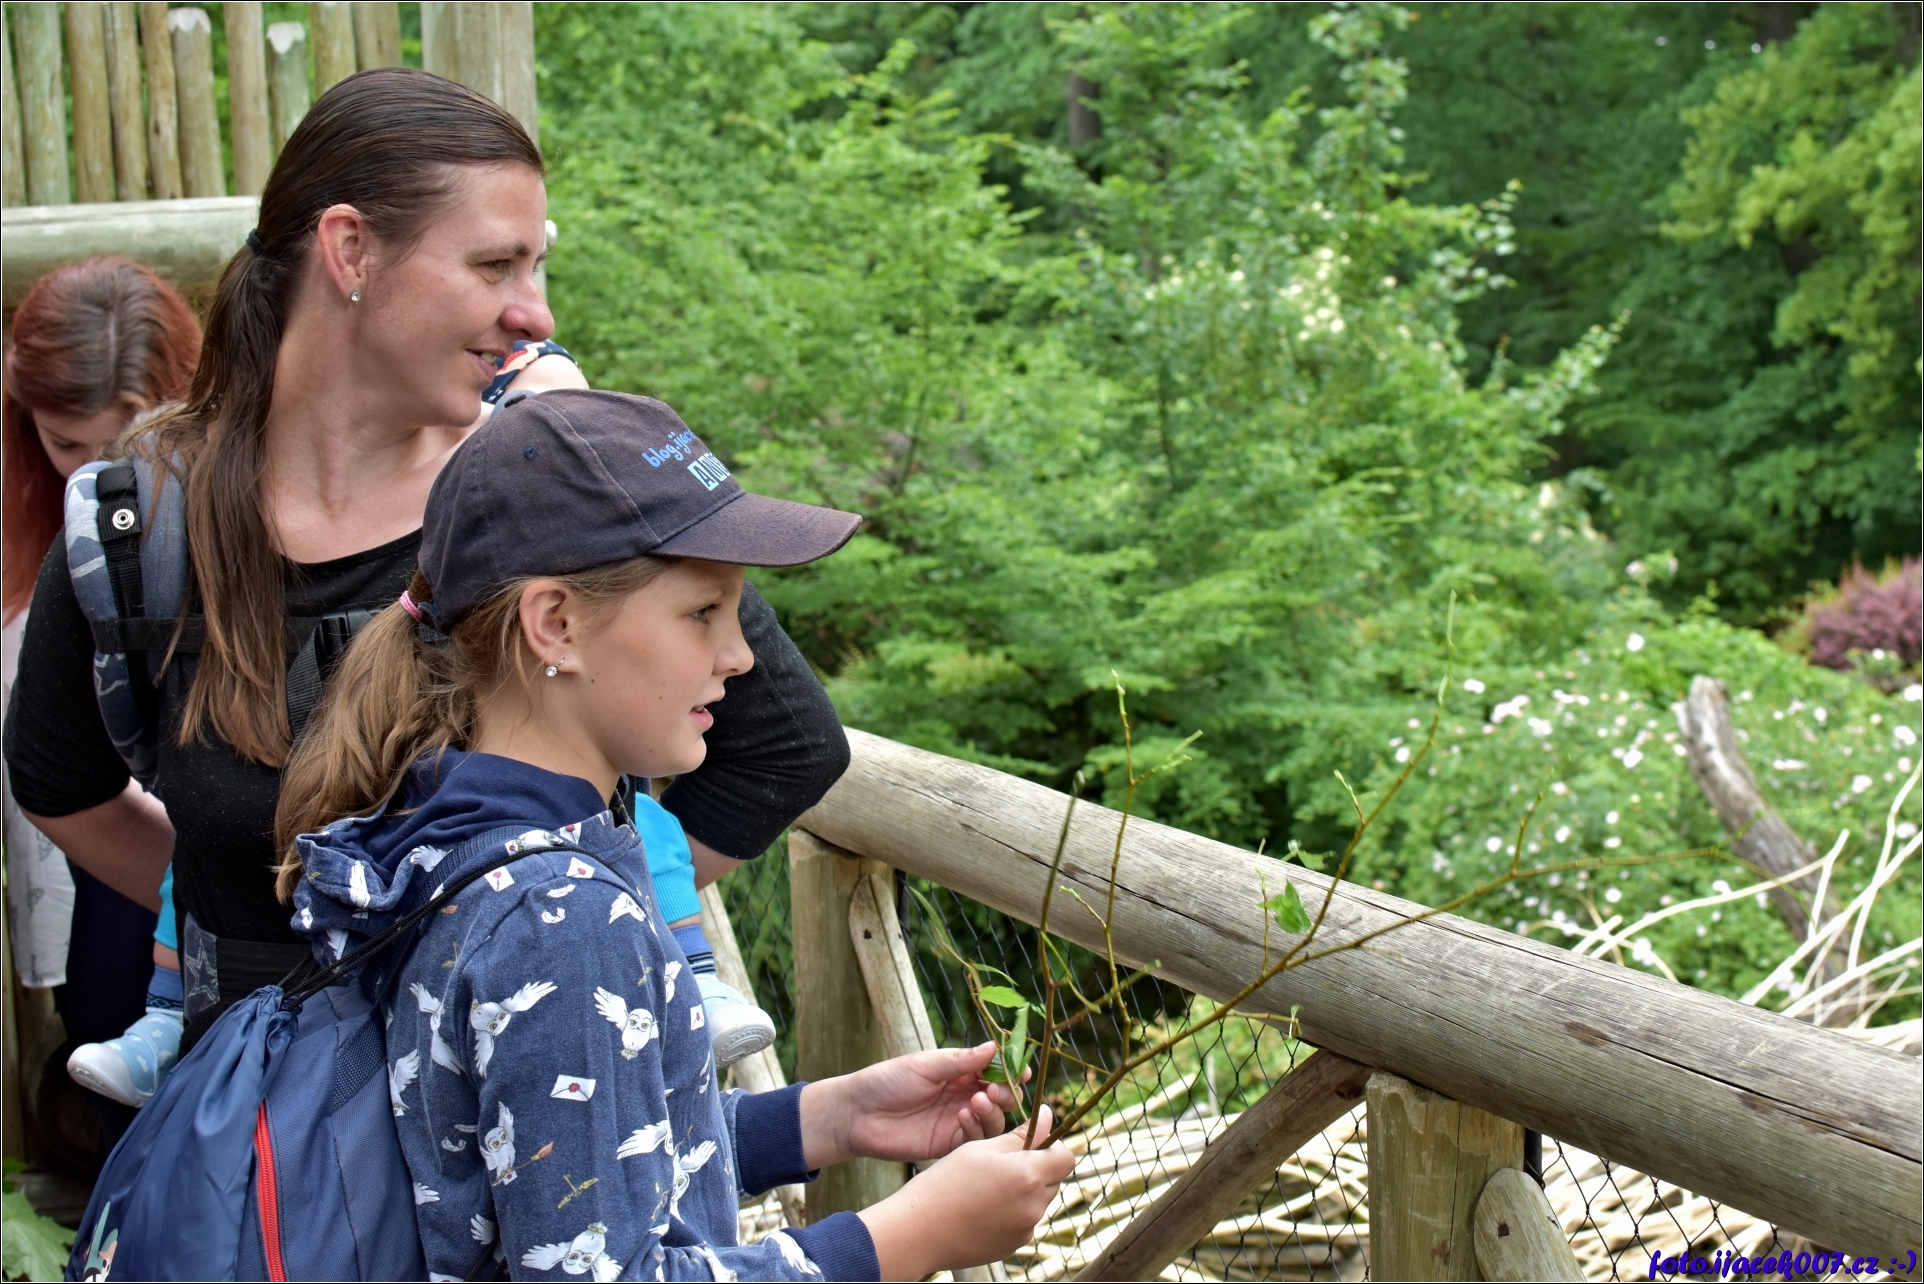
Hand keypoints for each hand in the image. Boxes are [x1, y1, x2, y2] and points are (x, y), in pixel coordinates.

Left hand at [801, 1043, 1023, 1167]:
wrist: (857, 1114)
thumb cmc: (887, 1081)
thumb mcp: (925, 1065)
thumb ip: (960, 1060)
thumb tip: (995, 1046)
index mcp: (960, 1072)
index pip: (996, 1071)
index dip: (1012, 1072)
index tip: (1024, 1072)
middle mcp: (964, 1096)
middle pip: (1001, 1098)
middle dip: (1006, 1093)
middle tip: (995, 1090)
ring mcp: (958, 1121)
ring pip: (993, 1121)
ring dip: (992, 1111)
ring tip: (976, 1101)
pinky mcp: (948, 1144)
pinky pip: (974, 1140)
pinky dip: (976, 1129)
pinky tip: (962, 1118)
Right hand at [858, 1105, 1075, 1280]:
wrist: (918, 1232)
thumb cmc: (946, 1183)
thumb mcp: (981, 1148)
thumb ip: (1020, 1135)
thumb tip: (1048, 1117)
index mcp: (1028, 1176)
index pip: (1065, 1157)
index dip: (1052, 1146)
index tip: (1030, 1143)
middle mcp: (1033, 1206)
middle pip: (1052, 1180)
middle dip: (1035, 1168)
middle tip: (1001, 1163)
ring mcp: (1024, 1230)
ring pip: (1037, 1201)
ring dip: (1022, 1190)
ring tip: (986, 1187)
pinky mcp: (1012, 1246)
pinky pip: (1022, 1222)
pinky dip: (1010, 1212)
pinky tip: (981, 1208)